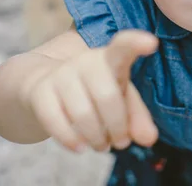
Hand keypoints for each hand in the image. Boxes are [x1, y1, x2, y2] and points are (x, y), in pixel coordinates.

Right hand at [24, 30, 158, 152]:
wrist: (44, 85)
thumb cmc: (94, 90)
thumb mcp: (120, 99)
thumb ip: (137, 117)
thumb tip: (149, 139)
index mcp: (111, 57)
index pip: (123, 46)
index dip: (135, 43)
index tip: (151, 43)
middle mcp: (85, 61)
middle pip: (108, 97)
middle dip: (118, 127)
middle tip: (121, 142)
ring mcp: (61, 74)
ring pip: (83, 114)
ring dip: (97, 139)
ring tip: (102, 145)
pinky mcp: (39, 91)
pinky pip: (56, 122)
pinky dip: (71, 140)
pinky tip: (80, 148)